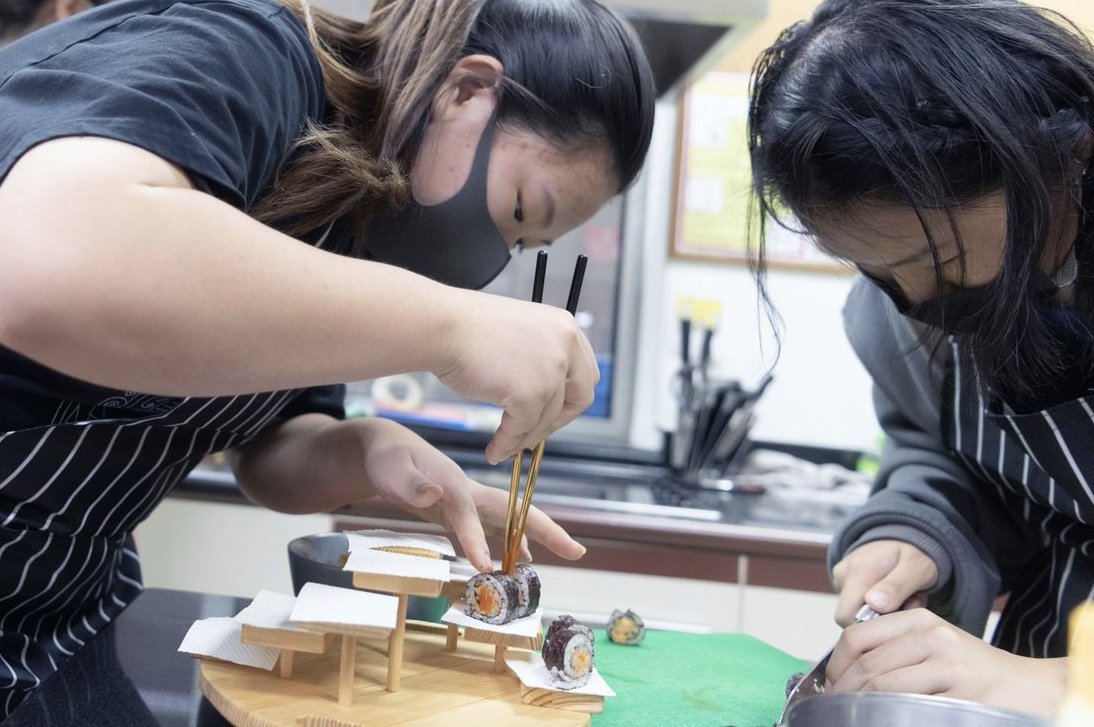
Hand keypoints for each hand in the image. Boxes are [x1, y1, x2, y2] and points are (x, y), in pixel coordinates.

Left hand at [356, 418, 585, 570]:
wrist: (384, 447)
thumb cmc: (387, 458)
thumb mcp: (392, 470)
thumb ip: (411, 484)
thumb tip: (432, 496)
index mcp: (454, 483)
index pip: (469, 515)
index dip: (478, 541)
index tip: (485, 567)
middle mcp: (469, 492)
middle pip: (515, 512)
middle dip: (547, 531)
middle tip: (577, 552)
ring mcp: (468, 501)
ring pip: (507, 523)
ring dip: (528, 541)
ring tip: (541, 569)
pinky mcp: (460, 510)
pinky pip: (490, 530)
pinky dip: (505, 545)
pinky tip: (511, 562)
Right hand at [434, 290, 598, 464]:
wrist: (441, 325)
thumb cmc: (466, 327)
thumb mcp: (519, 333)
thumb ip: (539, 357)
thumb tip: (544, 395)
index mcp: (565, 327)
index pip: (585, 373)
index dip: (569, 398)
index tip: (553, 413)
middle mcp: (565, 346)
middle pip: (580, 397)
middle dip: (557, 421)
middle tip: (533, 433)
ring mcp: (551, 370)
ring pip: (546, 419)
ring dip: (525, 437)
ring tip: (506, 446)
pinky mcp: (531, 393)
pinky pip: (521, 430)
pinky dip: (507, 444)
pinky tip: (494, 449)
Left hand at [826, 609, 1066, 717]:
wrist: (1027, 688)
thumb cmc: (972, 672)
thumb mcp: (933, 646)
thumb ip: (894, 651)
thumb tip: (843, 674)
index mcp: (919, 620)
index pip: (858, 636)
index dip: (836, 665)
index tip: (829, 685)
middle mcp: (932, 636)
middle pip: (867, 665)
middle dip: (844, 691)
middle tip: (835, 708)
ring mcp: (948, 664)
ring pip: (884, 686)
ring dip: (861, 706)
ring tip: (853, 717)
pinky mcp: (962, 692)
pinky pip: (909, 707)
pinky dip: (889, 716)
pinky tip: (886, 719)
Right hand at [832, 540, 937, 624]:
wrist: (907, 537)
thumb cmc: (915, 555)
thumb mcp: (917, 569)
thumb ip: (897, 587)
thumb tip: (874, 604)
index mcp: (860, 569)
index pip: (847, 616)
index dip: (870, 624)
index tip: (898, 614)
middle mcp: (844, 573)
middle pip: (847, 616)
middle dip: (876, 619)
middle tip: (902, 608)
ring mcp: (840, 577)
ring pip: (852, 612)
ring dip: (879, 613)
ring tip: (901, 599)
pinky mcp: (842, 581)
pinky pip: (854, 605)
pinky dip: (874, 607)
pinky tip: (891, 596)